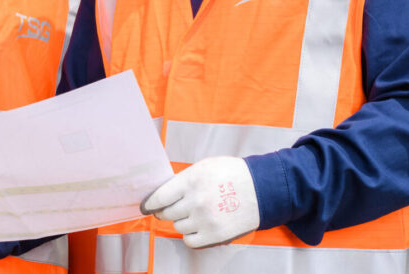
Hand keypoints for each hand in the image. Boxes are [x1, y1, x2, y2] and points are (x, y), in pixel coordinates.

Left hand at [140, 156, 259, 248]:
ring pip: (177, 226)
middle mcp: (196, 200)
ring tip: (195, 213)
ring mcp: (205, 219)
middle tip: (174, 208)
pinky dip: (190, 235)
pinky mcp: (214, 235)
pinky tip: (198, 226)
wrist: (262, 189)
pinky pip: (189, 240)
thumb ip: (183, 179)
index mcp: (192, 180)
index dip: (150, 204)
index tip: (146, 207)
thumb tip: (163, 193)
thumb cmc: (233, 174)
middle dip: (166, 211)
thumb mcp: (205, 166)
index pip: (159, 197)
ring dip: (182, 221)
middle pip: (166, 214)